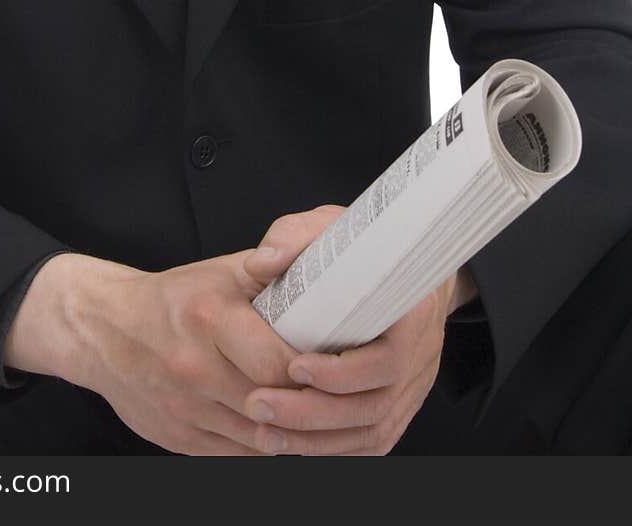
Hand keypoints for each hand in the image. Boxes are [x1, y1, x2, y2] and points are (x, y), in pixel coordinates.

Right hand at [6, 246, 309, 455]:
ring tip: (320, 419)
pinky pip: (237, 455)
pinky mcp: (179, 438)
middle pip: (272, 405)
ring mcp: (185, 408)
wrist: (104, 328)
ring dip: (293, 434)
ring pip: (258, 439)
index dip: (314, 371)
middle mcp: (194, 367)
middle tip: (337, 397)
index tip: (335, 366)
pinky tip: (284, 432)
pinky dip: (264, 446)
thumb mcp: (220, 272)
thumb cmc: (173, 298)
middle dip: (309, 405)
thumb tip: (321, 271)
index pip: (279, 363)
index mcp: (209, 318)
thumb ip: (270, 272)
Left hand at [242, 206, 469, 454]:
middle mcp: (418, 360)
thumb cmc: (367, 248)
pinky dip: (330, 449)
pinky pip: (368, 442)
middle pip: (372, 407)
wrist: (409, 268)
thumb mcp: (332, 227)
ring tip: (264, 432)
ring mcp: (410, 389)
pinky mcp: (397, 408)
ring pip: (369, 432)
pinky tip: (290, 444)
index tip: (294, 366)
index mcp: (410, 315)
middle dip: (312, 413)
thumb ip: (295, 237)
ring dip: (314, 440)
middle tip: (259, 404)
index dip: (343, 372)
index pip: (388, 359)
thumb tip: (259, 264)